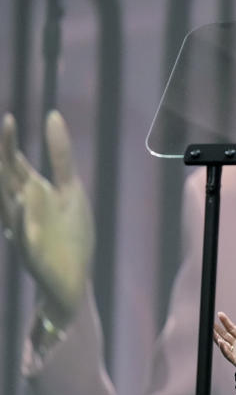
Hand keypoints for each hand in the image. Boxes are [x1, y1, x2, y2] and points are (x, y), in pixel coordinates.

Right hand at [0, 111, 93, 327]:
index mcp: (31, 193)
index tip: (10, 118)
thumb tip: (52, 115)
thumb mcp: (69, 189)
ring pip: (10, 208)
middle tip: (4, 129)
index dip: (10, 144)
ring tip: (11, 168)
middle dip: (4, 159)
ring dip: (12, 191)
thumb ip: (60, 155)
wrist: (70, 280)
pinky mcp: (35, 254)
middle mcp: (22, 210)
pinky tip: (26, 203)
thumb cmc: (68, 234)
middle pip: (6, 181)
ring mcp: (26, 232)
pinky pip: (27, 237)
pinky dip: (26, 223)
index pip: (15, 165)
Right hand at [214, 311, 235, 369]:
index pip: (232, 328)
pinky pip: (229, 355)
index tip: (220, 314)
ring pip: (224, 345)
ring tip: (211, 331)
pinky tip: (221, 343)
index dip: (225, 322)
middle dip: (217, 329)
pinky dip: (224, 349)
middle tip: (210, 322)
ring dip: (217, 338)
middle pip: (225, 335)